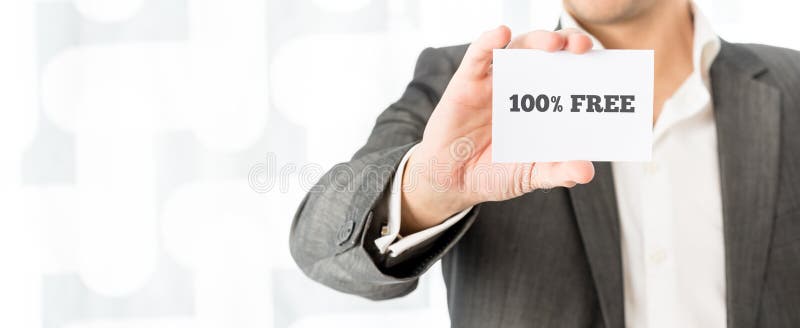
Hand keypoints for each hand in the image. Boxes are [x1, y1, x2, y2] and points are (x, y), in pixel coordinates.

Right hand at [401, 26, 595, 233]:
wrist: (452, 182)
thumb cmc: (493, 173)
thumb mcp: (530, 175)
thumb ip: (557, 172)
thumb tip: (586, 171)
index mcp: (541, 105)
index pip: (568, 74)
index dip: (585, 64)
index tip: (603, 64)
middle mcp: (521, 87)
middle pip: (548, 54)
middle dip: (568, 44)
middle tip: (582, 47)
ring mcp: (494, 83)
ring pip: (518, 49)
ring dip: (537, 40)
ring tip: (553, 43)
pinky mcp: (466, 83)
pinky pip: (478, 56)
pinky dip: (489, 42)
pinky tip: (501, 34)